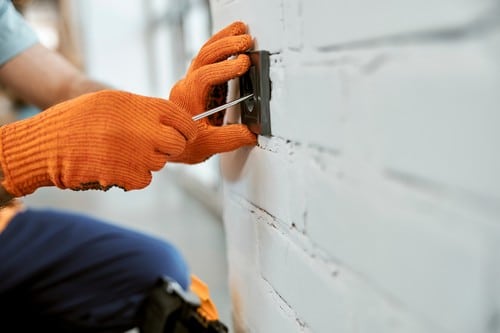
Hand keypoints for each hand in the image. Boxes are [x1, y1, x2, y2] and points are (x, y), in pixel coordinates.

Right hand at [0, 90, 196, 195]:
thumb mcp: (113, 102)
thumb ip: (145, 111)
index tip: (186, 133)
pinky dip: (135, 176)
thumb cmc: (79, 119)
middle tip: (155, 145)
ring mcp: (137, 155)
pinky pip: (145, 179)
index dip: (187, 128)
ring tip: (121, 151)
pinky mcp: (128, 176)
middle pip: (177, 144)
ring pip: (160, 163)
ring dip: (148, 160)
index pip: (182, 119)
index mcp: (140, 107)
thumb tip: (173, 123)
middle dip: (171, 146)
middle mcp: (143, 130)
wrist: (48, 144)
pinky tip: (115, 166)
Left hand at [168, 21, 256, 163]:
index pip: (204, 76)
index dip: (224, 68)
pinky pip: (209, 59)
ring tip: (241, 29)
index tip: (243, 63)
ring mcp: (192, 82)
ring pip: (205, 54)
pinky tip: (233, 41)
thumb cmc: (182, 145)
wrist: (169, 143)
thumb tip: (252, 132)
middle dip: (226, 46)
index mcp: (188, 99)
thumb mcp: (208, 146)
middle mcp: (188, 86)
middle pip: (204, 57)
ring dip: (224, 40)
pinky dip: (222, 47)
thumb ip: (230, 138)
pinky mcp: (200, 83)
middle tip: (246, 41)